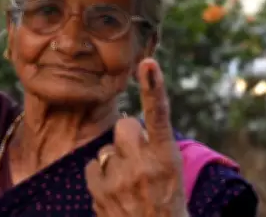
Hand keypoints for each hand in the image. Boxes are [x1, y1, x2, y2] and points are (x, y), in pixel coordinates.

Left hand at [85, 59, 187, 216]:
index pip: (159, 115)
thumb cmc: (166, 204)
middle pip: (125, 125)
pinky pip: (93, 166)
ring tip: (129, 186)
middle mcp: (144, 164)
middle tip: (139, 162)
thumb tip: (128, 125)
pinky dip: (101, 176)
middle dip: (128, 137)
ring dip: (115, 161)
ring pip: (107, 148)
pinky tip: (114, 194)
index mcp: (167, 157)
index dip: (153, 87)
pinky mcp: (100, 191)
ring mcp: (119, 178)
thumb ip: (154, 147)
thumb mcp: (172, 173)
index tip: (148, 63)